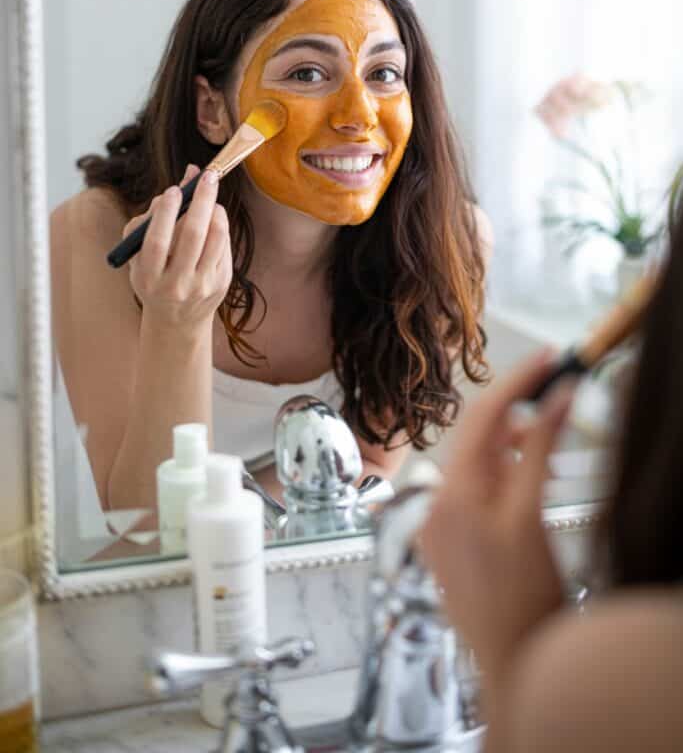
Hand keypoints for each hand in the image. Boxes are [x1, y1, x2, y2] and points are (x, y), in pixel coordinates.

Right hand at [123, 164, 231, 330]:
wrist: (176, 319)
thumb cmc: (154, 276)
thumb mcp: (140, 255)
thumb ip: (151, 220)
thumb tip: (180, 182)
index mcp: (148, 277)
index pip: (157, 242)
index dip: (165, 214)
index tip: (173, 190)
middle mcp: (176, 285)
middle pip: (192, 236)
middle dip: (200, 201)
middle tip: (207, 176)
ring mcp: (202, 286)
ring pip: (216, 239)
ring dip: (215, 210)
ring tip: (210, 193)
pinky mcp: (221, 283)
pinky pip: (224, 246)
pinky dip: (220, 225)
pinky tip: (214, 216)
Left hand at [419, 349, 573, 682]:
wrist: (511, 667)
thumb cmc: (526, 606)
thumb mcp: (534, 520)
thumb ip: (539, 454)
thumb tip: (555, 401)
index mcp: (456, 496)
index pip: (487, 417)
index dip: (520, 381)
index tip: (548, 358)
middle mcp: (437, 505)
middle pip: (478, 435)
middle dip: (517, 410)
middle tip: (553, 385)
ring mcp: (435, 524)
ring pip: (475, 461)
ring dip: (509, 443)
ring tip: (546, 439)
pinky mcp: (440, 540)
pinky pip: (467, 489)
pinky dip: (496, 473)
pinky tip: (522, 475)